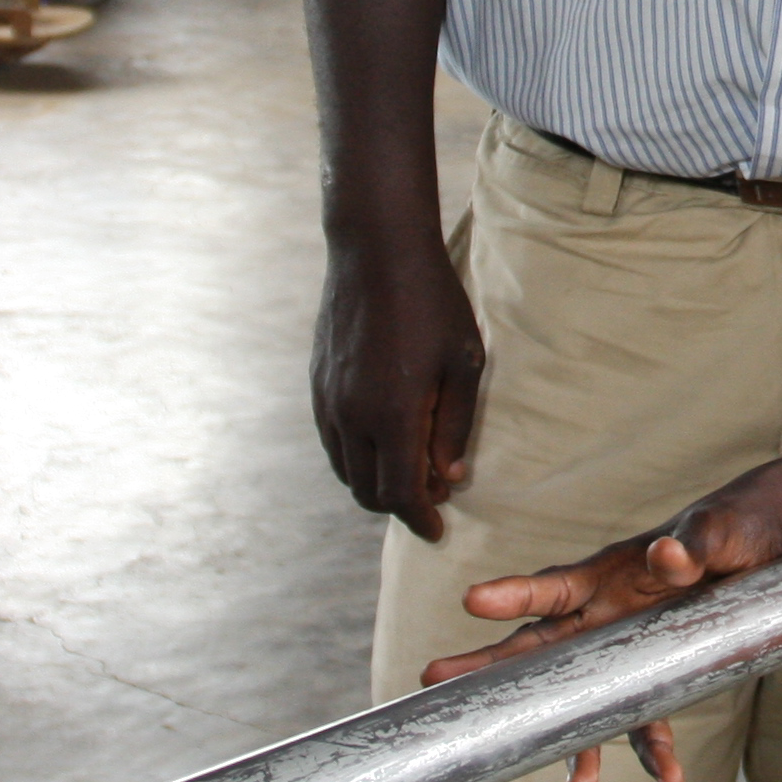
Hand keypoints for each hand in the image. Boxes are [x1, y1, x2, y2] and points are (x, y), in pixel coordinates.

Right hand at [314, 232, 483, 541]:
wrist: (376, 252)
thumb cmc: (433, 302)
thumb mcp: (463, 362)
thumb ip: (454, 425)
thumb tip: (449, 477)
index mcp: (393, 415)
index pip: (400, 494)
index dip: (420, 519)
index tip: (437, 530)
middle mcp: (352, 416)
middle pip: (369, 491)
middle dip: (400, 506)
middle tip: (432, 496)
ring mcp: (328, 401)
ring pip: (345, 470)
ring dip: (375, 483)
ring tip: (411, 472)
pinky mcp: (318, 386)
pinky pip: (332, 442)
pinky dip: (355, 458)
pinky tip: (382, 444)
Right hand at [419, 493, 781, 781]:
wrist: (753, 552)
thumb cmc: (724, 532)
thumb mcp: (717, 531)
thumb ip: (694, 544)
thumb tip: (668, 556)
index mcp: (606, 575)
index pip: (553, 586)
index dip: (514, 594)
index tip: (472, 600)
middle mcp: (601, 618)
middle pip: (537, 649)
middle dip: (488, 667)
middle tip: (429, 678)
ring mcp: (623, 655)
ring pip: (586, 704)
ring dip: (578, 747)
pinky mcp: (654, 679)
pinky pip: (648, 719)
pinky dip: (658, 751)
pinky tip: (672, 780)